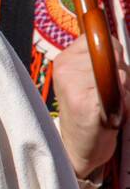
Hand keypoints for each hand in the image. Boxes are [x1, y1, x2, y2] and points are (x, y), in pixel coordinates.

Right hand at [52, 33, 129, 178]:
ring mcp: (72, 85)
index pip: (101, 41)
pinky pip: (119, 94)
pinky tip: (110, 116)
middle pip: (113, 57)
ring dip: (125, 92)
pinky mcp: (84, 104)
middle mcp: (64, 68)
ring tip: (110, 107)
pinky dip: (124, 105)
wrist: (79, 148)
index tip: (107, 75)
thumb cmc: (93, 112)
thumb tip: (114, 46)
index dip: (115, 56)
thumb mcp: (91, 79)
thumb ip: (103, 60)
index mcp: (64, 59)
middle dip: (122, 75)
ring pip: (120, 75)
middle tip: (107, 96)